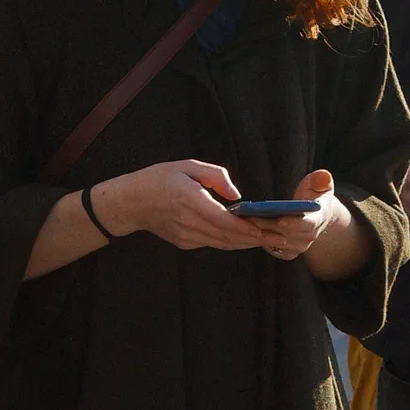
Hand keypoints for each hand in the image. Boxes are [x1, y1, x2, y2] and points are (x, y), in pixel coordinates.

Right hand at [97, 159, 275, 252]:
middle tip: (280, 238)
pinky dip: (231, 242)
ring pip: (222, 244)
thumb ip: (216, 176)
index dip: (246, 228)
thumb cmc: (158, 179)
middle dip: (255, 239)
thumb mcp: (187, 166)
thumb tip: (237, 195)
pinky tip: (247, 239)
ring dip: (246, 243)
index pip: (223, 221)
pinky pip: (213, 243)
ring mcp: (186, 236)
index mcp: (190, 200)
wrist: (129, 203)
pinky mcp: (184, 243)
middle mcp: (189, 223)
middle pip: (228, 236)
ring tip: (270, 240)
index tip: (267, 230)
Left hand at [249, 170, 345, 261]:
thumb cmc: (315, 196)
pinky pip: (271, 248)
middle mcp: (309, 237)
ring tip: (244, 220)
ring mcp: (298, 246)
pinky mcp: (286, 252)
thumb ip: (321, 180)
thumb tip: (323, 176)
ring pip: (276, 242)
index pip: (307, 225)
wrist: (314, 215)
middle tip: (250, 216)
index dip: (293, 223)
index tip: (280, 218)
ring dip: (260, 233)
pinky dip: (258, 239)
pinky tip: (245, 228)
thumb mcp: (320, 185)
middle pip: (287, 234)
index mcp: (319, 219)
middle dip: (269, 226)